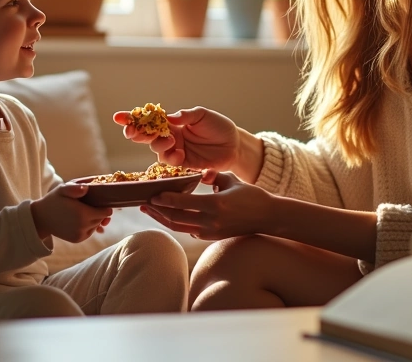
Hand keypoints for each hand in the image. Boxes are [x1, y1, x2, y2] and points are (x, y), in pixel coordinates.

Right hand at [31, 184, 113, 242]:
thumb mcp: (62, 189)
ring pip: (96, 225)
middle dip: (99, 212)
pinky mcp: (77, 239)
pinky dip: (88, 226)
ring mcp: (80, 235)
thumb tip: (86, 188)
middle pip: (102, 219)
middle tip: (91, 204)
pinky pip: (90, 231)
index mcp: (82, 214)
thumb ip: (74, 188)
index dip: (105, 206)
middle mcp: (83, 227)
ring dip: (94, 219)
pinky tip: (81, 219)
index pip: (106, 212)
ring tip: (84, 211)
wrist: (41, 218)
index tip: (101, 200)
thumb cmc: (53, 200)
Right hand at [113, 106, 240, 171]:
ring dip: (159, 146)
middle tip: (133, 132)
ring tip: (172, 142)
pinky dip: (171, 159)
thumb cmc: (219, 127)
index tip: (118, 117)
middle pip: (146, 136)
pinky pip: (170, 165)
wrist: (234, 146)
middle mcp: (170, 137)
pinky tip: (180, 155)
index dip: (132, 119)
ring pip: (157, 151)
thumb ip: (185, 116)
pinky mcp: (182, 166)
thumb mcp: (203, 115)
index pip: (148, 120)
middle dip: (137, 134)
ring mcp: (175, 152)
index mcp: (172, 122)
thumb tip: (168, 117)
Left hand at [139, 171, 275, 240]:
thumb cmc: (251, 195)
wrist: (268, 218)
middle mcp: (211, 221)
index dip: (166, 200)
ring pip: (179, 227)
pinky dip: (175, 223)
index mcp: (215, 205)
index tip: (152, 194)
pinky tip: (166, 215)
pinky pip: (188, 230)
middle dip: (157, 211)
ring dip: (163, 219)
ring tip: (149, 210)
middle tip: (143, 203)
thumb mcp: (231, 180)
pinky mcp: (212, 237)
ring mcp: (211, 231)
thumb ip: (213, 176)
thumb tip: (199, 173)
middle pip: (176, 218)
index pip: (183, 203)